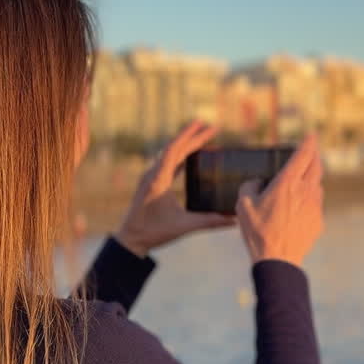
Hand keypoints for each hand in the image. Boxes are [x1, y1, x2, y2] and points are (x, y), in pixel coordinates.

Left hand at [116, 121, 234, 257]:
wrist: (131, 239)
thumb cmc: (154, 232)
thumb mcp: (184, 227)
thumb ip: (210, 222)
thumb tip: (233, 219)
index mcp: (158, 180)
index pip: (175, 150)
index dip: (191, 136)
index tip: (205, 125)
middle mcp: (153, 174)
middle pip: (175, 148)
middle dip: (193, 137)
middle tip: (212, 127)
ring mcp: (150, 177)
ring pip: (169, 154)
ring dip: (186, 144)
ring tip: (202, 136)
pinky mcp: (151, 182)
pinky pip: (167, 163)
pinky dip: (180, 156)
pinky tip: (190, 155)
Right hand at [236, 133, 323, 266]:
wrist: (278, 260)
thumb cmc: (258, 231)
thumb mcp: (243, 205)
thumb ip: (249, 186)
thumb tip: (258, 182)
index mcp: (287, 182)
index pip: (303, 155)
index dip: (309, 142)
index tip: (312, 135)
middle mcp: (305, 190)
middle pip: (317, 166)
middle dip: (315, 155)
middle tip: (312, 151)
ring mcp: (315, 206)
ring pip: (318, 185)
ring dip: (313, 179)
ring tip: (304, 180)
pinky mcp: (319, 220)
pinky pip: (316, 204)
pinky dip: (310, 200)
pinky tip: (300, 207)